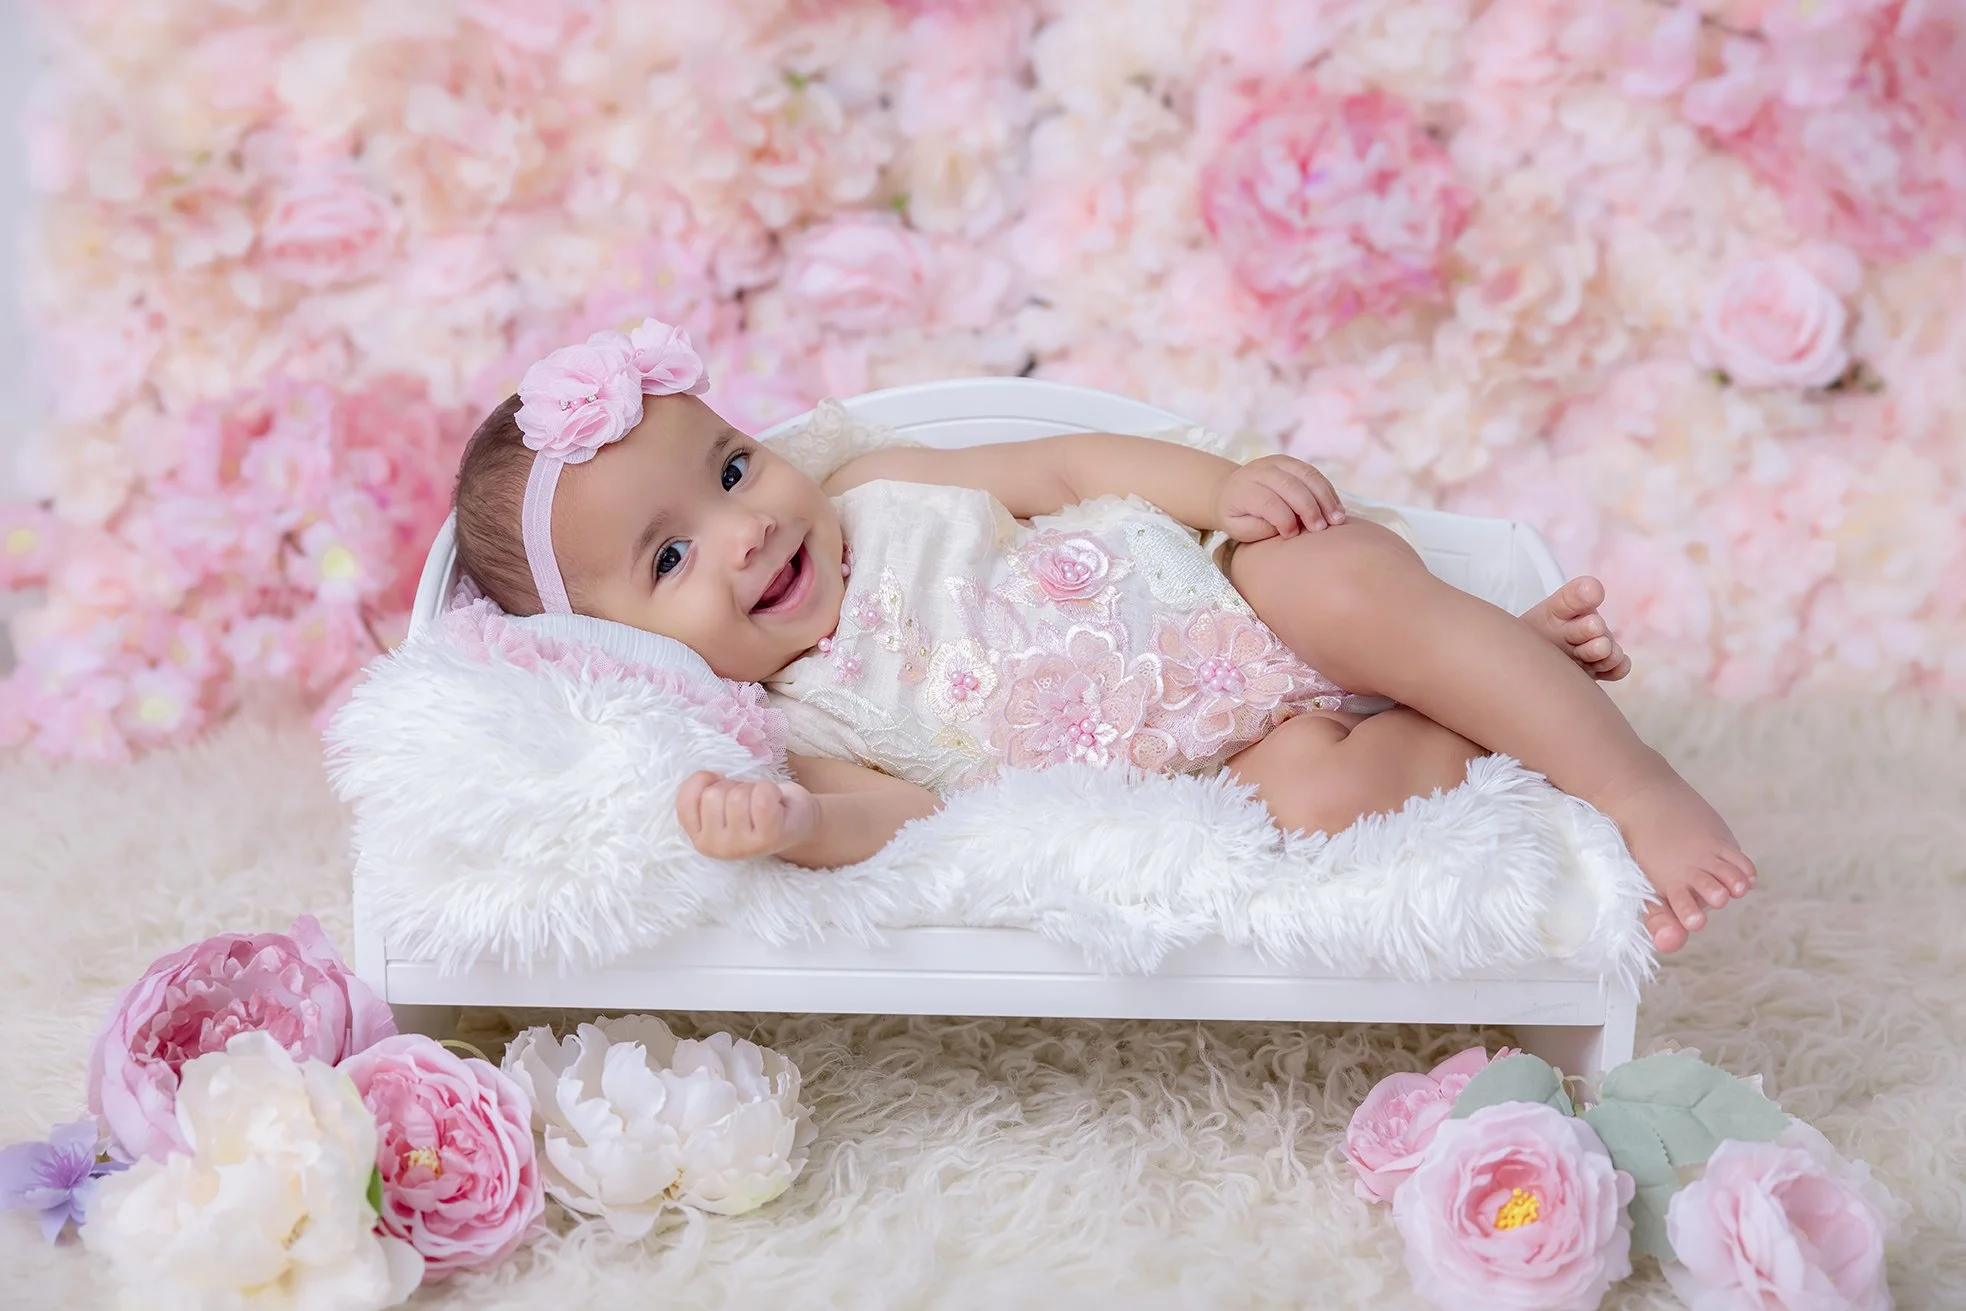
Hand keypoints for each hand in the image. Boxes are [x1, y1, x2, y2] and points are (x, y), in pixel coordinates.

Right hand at [676, 773, 819, 859]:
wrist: (796, 821)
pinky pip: (762, 797)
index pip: (686, 801)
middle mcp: (718, 848)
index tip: (719, 781)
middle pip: (712, 795)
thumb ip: (701, 793)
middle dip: (732, 786)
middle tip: (747, 798)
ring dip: (752, 789)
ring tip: (762, 802)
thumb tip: (710, 777)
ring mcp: (743, 846)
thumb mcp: (718, 803)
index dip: (702, 781)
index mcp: (700, 839)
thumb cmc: (753, 806)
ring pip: (736, 795)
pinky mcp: (769, 838)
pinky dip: (770, 789)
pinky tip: (776, 802)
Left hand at [1213, 455, 1345, 542]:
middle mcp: (1260, 471)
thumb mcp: (1238, 528)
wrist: (1228, 490)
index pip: (1268, 501)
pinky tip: (1336, 508)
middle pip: (1289, 485)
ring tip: (1337, 518)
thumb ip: (1259, 528)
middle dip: (1309, 508)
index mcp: (1243, 488)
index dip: (1283, 519)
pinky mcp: (1290, 462)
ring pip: (1306, 475)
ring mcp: (1276, 462)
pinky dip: (1327, 490)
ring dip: (1325, 497)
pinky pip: (1313, 472)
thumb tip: (1287, 527)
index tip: (1292, 535)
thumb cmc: (1235, 515)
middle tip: (1321, 528)